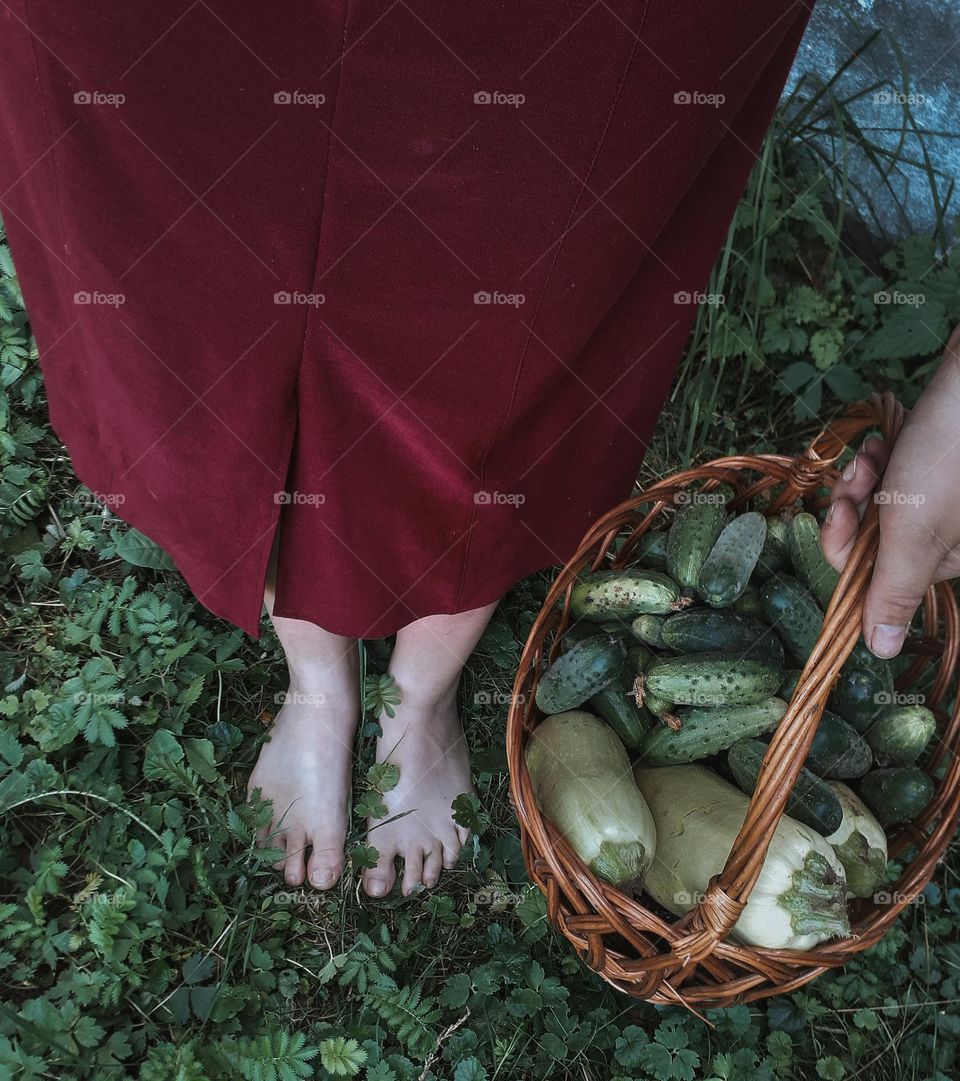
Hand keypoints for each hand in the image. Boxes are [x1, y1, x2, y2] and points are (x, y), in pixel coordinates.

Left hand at [821, 325, 959, 658]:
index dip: (846, 547)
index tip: (840, 515)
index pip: (875, 576)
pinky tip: (880, 443)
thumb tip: (882, 652)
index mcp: (949, 560)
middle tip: (857, 480)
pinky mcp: (936, 462)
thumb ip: (893, 591)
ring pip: (876, 503)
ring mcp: (942, 496)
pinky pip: (890, 473)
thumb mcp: (915, 532)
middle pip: (871, 538)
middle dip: (853, 507)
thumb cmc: (951, 456)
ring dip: (861, 479)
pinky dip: (877, 458)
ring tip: (872, 456)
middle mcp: (949, 533)